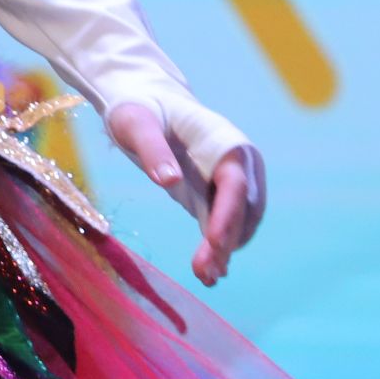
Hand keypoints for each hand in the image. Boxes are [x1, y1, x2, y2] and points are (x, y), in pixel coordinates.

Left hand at [106, 101, 264, 287]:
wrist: (149, 102)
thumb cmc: (142, 108)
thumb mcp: (137, 123)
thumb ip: (153, 149)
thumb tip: (168, 180)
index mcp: (227, 142)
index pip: (235, 184)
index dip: (228, 216)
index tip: (215, 244)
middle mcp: (240, 163)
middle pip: (242, 209)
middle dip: (226, 241)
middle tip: (205, 272)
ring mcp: (234, 180)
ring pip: (239, 222)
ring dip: (225, 250)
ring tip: (205, 276)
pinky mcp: (220, 195)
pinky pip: (226, 224)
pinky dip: (220, 246)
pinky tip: (208, 270)